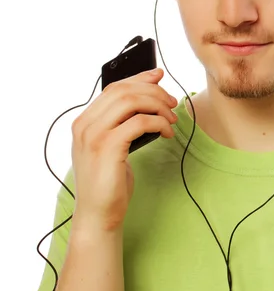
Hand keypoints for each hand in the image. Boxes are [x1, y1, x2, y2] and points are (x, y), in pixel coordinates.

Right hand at [70, 68, 177, 231]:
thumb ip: (123, 123)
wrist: (98, 214)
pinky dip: (158, 122)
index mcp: (84, 122)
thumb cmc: (109, 182)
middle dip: (154, 92)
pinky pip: (139, 122)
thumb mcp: (114, 147)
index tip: (159, 76)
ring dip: (158, 106)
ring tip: (172, 119)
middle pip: (124, 90)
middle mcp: (84, 125)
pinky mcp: (107, 147)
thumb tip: (148, 97)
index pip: (114, 88)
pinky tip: (167, 132)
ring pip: (132, 102)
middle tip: (173, 103)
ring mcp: (93, 136)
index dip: (139, 78)